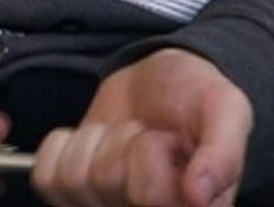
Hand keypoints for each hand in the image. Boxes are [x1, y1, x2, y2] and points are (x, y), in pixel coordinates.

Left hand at [31, 49, 252, 206]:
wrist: (163, 79)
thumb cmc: (198, 97)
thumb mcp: (227, 110)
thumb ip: (223, 152)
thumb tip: (198, 195)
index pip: (150, 197)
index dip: (153, 151)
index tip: (172, 139)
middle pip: (106, 181)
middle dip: (124, 139)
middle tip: (149, 134)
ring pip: (73, 179)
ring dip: (97, 140)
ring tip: (124, 136)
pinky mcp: (72, 196)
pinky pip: (46, 177)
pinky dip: (65, 145)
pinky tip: (95, 141)